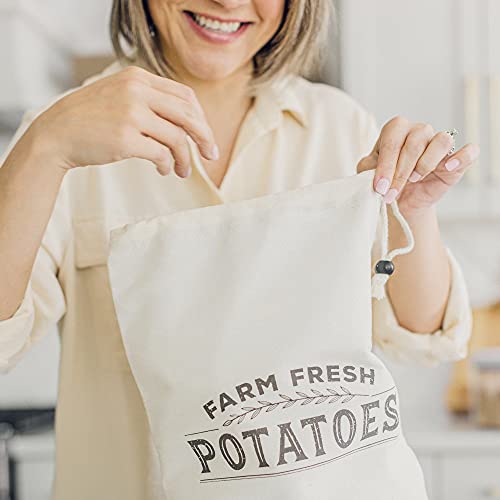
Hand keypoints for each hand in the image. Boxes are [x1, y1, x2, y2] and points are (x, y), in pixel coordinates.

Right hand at [29, 65, 218, 177]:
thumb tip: (190, 123)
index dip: (200, 118)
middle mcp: (136, 91)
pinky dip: (167, 165)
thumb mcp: (120, 96)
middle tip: (211, 155)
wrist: (56, 133)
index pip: (185, 95)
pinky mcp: (125, 139)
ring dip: (185, 158)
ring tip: (182, 171)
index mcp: (138, 77)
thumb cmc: (91, 119)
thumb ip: (151, 101)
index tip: (204, 136)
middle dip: (205, 137)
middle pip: (189, 115)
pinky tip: (163, 170)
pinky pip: (161, 154)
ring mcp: (130, 114)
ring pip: (178, 138)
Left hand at [357, 116, 480, 215]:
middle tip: (391, 193)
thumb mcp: (369, 174)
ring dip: (425, 164)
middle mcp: (419, 131)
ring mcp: (438, 142)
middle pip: (414, 144)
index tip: (380, 188)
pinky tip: (447, 167)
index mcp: (396, 129)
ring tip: (414, 179)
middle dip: (400, 174)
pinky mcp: (456, 158)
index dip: (386, 166)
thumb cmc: (385, 182)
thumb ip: (369, 168)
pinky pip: (468, 151)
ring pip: (440, 141)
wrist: (401, 200)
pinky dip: (461, 158)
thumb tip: (376, 172)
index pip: (392, 141)